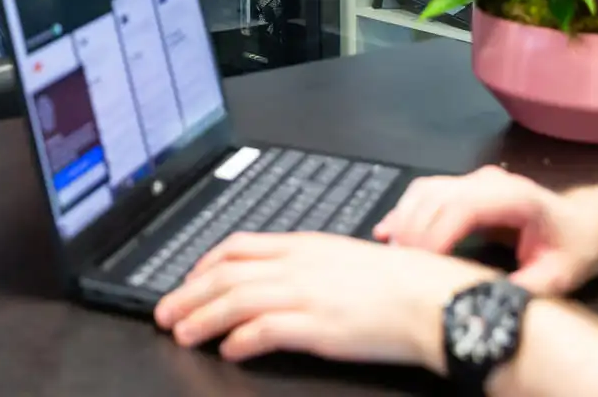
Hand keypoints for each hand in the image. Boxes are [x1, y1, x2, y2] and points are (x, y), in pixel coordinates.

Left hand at [154, 231, 492, 372]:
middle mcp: (297, 265)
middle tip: (165, 312)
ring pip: (235, 300)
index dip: (204, 264)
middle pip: (225, 274)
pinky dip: (239, 340)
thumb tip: (280, 279)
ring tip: (183, 333)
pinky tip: (228, 351)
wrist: (432, 299)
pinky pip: (264, 330)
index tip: (188, 280)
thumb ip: (309, 264)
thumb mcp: (344, 259)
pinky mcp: (317, 325)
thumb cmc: (400, 282)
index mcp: (303, 246)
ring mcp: (305, 294)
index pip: (238, 246)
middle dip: (188, 294)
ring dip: (202, 317)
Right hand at [373, 165, 597, 295]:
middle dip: (414, 231)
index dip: (437, 234)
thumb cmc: (571, 250)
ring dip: (404, 220)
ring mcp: (474, 180)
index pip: (464, 208)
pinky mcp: (462, 187)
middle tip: (400, 266)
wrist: (581, 225)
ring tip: (394, 255)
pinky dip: (404, 212)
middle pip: (437, 196)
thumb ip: (524, 289)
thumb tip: (487, 305)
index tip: (421, 265)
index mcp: (515, 198)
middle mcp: (489, 181)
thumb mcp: (557, 278)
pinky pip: (425, 192)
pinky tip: (388, 233)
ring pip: (425, 190)